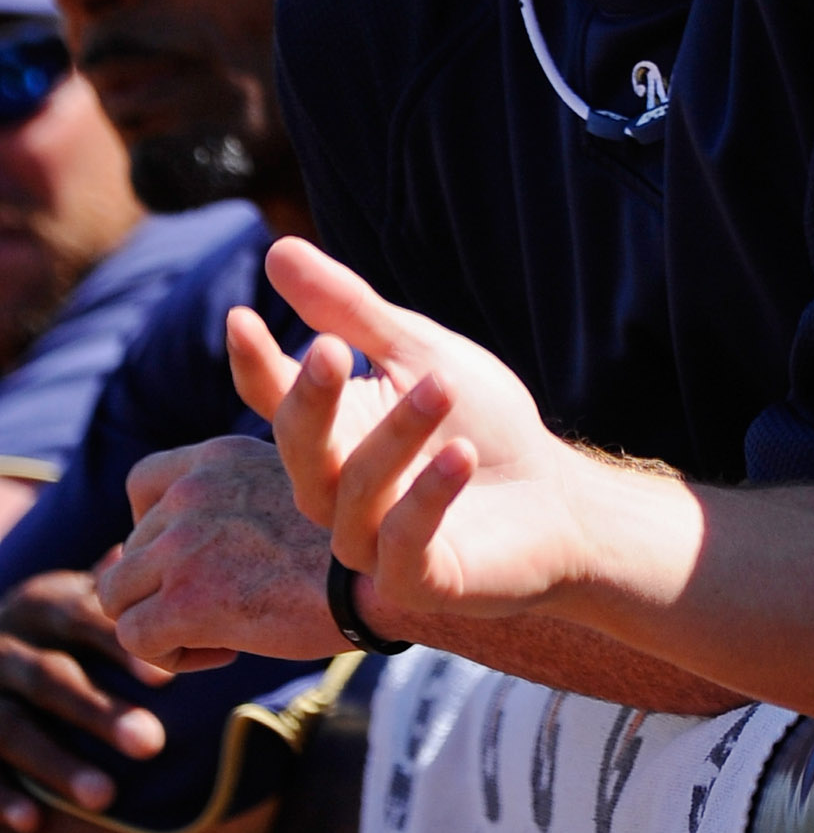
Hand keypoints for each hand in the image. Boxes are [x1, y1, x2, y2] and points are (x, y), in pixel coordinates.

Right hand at [0, 568, 169, 832]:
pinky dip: (3, 795)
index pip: (82, 618)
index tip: (166, 682)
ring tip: (107, 799)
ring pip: (10, 726)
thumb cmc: (51, 629)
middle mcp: (3, 644)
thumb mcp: (75, 599)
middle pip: (48, 678)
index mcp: (40, 603)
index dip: (120, 648)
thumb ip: (114, 593)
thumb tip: (162, 563)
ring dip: (56, 763)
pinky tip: (37, 822)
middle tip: (153, 745)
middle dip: (98, 712)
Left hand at [99, 435, 338, 673]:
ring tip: (217, 630)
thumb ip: (243, 498)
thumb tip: (203, 548)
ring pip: (117, 595)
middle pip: (131, 550)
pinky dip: (168, 656)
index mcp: (219, 457)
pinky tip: (224, 652)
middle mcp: (192, 491)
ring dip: (159, 620)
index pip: (142, 485)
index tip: (198, 558)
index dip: (155, 528)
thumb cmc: (360, 542)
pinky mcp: (187, 600)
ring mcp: (184, 544)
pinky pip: (134, 637)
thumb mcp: (300, 486)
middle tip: (227, 604)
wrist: (392, 576)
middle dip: (167, 585)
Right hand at [231, 240, 601, 625]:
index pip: (276, 401)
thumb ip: (352, 311)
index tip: (241, 316)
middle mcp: (336, 492)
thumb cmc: (480, 420)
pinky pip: (406, 546)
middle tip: (332, 348)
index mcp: (331, 435)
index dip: (256, 365)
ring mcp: (373, 543)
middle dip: (312, 402)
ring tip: (440, 384)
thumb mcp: (420, 353)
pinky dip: (428, 499)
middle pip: (300, 452)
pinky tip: (458, 456)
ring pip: (353, 497)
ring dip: (394, 438)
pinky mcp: (420, 582)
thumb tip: (276, 250)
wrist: (554, 496)